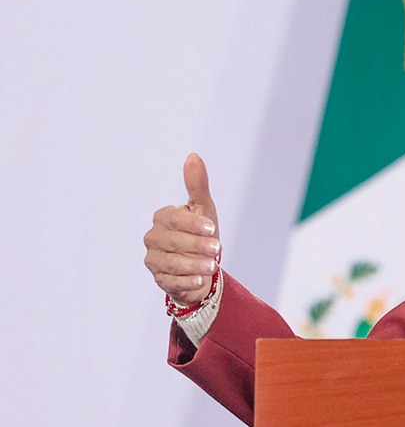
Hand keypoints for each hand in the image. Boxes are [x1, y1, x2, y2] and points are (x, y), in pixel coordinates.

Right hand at [144, 153, 221, 305]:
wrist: (202, 264)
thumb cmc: (201, 232)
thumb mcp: (204, 208)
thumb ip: (197, 184)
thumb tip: (193, 157)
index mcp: (163, 218)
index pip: (173, 218)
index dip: (192, 224)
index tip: (212, 228)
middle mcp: (153, 238)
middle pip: (172, 241)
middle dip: (196, 245)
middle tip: (217, 249)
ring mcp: (154, 260)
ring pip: (172, 263)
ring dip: (194, 265)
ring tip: (211, 266)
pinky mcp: (159, 279)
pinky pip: (171, 281)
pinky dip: (187, 282)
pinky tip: (200, 280)